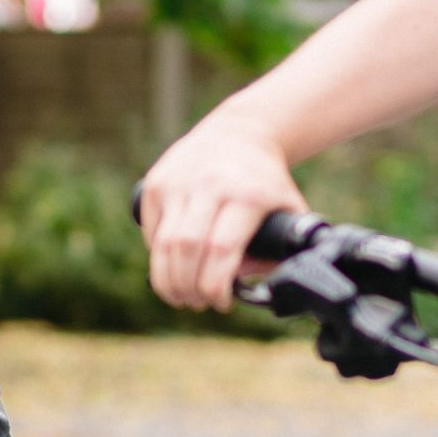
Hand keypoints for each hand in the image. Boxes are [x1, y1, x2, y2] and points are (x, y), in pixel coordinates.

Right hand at [139, 109, 307, 311]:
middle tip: (196, 304)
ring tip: (178, 296)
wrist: (238, 132)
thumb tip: (246, 288)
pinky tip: (171, 266)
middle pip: (187, 249)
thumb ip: (275, 252)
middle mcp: (210, 186)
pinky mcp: (156, 183)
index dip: (215, 285)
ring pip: (163, 244)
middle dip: (188, 288)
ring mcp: (179, 183)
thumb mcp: (286, 211)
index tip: (221, 303)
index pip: (221, 249)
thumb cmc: (265, 182)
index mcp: (247, 195)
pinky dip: (157, 257)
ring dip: (167, 280)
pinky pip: (151, 232)